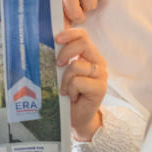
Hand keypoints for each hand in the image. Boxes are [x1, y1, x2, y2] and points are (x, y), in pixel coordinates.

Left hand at [55, 26, 106, 140]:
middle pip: (84, 44)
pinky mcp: (100, 88)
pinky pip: (78, 82)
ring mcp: (101, 75)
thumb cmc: (68, 93)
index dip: (70, 33)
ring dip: (65, 79)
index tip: (56, 39)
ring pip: (77, 65)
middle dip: (66, 52)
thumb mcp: (63, 72)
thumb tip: (50, 43)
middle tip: (57, 64)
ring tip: (65, 90)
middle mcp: (98, 62)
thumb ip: (63, 58)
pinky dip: (70, 90)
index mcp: (90, 55)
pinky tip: (73, 97)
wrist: (77, 118)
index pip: (83, 35)